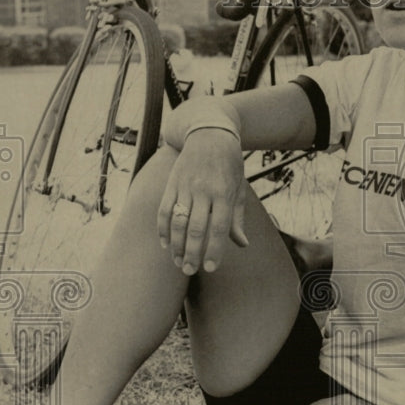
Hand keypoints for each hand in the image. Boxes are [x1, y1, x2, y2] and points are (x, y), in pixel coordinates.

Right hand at [157, 128, 247, 274]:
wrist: (209, 133)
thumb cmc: (229, 165)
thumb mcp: (238, 189)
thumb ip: (237, 218)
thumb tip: (242, 244)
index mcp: (224, 193)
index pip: (219, 228)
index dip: (214, 250)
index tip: (210, 268)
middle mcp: (204, 190)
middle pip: (196, 228)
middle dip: (192, 253)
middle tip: (190, 271)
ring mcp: (185, 187)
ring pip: (178, 221)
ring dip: (176, 245)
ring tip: (178, 262)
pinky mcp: (171, 183)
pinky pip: (164, 210)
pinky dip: (162, 229)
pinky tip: (165, 244)